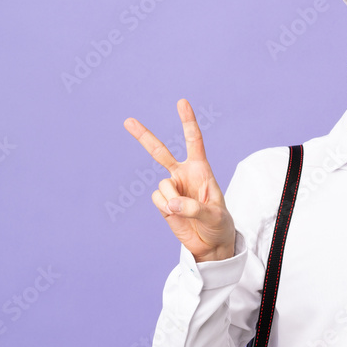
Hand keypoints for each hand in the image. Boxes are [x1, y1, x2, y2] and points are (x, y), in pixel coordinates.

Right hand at [124, 99, 235, 261]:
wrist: (210, 244)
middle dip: (144, 136)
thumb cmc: (219, 225)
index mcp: (201, 170)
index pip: (194, 141)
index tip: (181, 102)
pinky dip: (167, 208)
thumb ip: (195, 208)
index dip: (187, 122)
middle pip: (160, 152)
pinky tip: (176, 214)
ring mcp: (172, 188)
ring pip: (162, 186)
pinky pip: (158, 200)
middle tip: (127, 121)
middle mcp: (183, 175)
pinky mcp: (163, 203)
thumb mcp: (215, 216)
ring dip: (173, 200)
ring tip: (187, 211)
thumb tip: (171, 203)